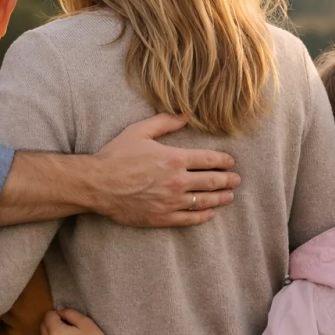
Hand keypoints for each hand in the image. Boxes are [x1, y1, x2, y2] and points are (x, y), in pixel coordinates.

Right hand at [90, 114, 239, 226]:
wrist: (98, 184)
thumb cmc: (117, 156)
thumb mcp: (139, 131)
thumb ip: (164, 122)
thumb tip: (185, 115)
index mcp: (174, 159)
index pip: (209, 160)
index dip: (224, 161)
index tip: (231, 162)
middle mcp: (177, 181)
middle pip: (212, 182)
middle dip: (227, 180)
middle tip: (236, 180)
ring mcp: (171, 202)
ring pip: (204, 201)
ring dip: (220, 198)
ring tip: (229, 196)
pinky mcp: (162, 217)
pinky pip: (189, 219)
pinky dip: (203, 216)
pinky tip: (209, 213)